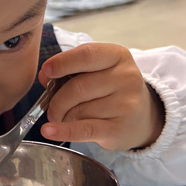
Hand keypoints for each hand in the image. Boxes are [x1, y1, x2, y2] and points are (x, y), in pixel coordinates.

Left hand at [38, 43, 164, 150]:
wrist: (142, 118)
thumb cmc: (111, 90)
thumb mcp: (95, 72)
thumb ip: (70, 70)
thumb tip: (44, 76)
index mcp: (118, 56)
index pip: (86, 54)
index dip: (62, 62)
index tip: (47, 71)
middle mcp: (126, 77)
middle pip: (78, 87)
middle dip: (57, 100)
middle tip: (51, 108)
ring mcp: (126, 104)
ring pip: (78, 110)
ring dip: (62, 116)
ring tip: (64, 118)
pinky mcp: (119, 128)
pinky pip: (84, 129)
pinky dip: (63, 131)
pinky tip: (49, 131)